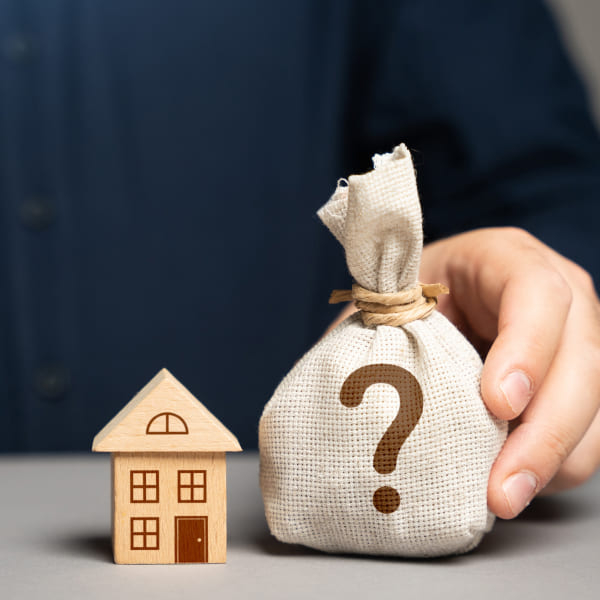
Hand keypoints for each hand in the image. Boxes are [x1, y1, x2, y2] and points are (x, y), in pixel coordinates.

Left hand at [330, 227, 599, 517]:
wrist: (434, 306)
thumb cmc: (408, 298)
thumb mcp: (387, 299)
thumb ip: (375, 326)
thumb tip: (349, 383)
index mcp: (504, 261)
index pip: (535, 293)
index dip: (526, 348)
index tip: (497, 403)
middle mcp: (556, 298)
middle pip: (580, 361)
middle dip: (545, 433)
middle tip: (500, 488)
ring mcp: (572, 345)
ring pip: (591, 410)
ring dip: (549, 462)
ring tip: (499, 497)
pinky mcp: (571, 388)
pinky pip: (582, 437)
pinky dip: (548, 467)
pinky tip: (504, 480)